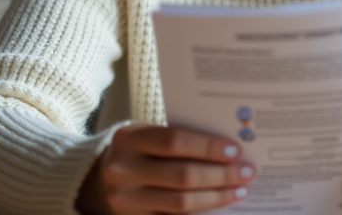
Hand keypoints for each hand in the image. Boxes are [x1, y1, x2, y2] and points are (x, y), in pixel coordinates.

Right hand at [77, 125, 254, 214]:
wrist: (93, 178)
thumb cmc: (135, 150)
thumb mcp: (146, 135)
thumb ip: (177, 139)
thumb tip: (228, 148)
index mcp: (128, 138)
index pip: (175, 141)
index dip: (207, 147)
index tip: (235, 151)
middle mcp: (122, 170)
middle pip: (182, 175)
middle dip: (220, 175)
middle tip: (247, 172)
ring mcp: (124, 201)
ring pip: (180, 203)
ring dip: (215, 198)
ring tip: (238, 190)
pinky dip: (198, 214)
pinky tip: (217, 208)